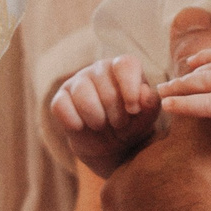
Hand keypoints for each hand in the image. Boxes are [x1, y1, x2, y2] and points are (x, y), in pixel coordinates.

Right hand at [51, 56, 161, 178]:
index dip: (130, 88)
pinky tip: (81, 127)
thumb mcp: (146, 117)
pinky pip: (61, 106)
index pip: (125, 64)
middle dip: (116, 115)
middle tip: (119, 124)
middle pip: (106, 88)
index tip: (133, 110)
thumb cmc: (132, 124)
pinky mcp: (60, 98)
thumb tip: (144, 93)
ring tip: (102, 125)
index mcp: (123, 67)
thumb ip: (150, 104)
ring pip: (83, 95)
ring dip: (96, 119)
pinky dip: (74, 121)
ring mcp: (78, 81)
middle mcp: (99, 68)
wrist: (109, 146)